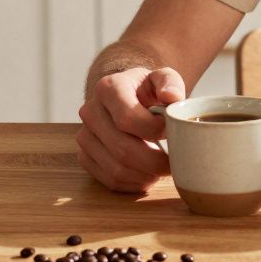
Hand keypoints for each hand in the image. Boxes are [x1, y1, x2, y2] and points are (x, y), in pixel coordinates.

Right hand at [76, 66, 185, 192]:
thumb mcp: (162, 78)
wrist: (127, 96)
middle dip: (154, 162)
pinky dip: (134, 183)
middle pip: (122, 149)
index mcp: (108, 89)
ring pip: (116, 169)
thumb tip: (172, 97)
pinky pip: (110, 180)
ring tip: (163, 169)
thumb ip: (170, 83)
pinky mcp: (85, 157)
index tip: (173, 132)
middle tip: (175, 163)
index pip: (128, 119)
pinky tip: (149, 175)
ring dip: (146, 175)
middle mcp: (90, 112)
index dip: (155, 131)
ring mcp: (85, 136)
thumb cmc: (147, 90)